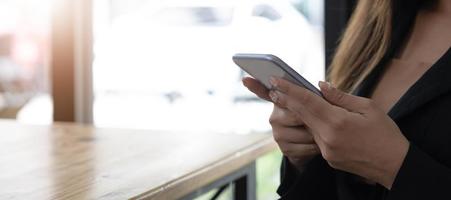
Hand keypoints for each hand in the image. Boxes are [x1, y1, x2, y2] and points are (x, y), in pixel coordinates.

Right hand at [242, 77, 319, 168]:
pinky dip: (314, 146)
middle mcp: (275, 115)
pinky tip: (316, 144)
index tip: (245, 79)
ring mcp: (277, 132)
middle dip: (312, 118)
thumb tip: (321, 84)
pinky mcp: (283, 147)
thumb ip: (324, 94)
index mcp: (283, 100)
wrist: (321, 145)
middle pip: (295, 114)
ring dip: (316, 134)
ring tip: (319, 132)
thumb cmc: (321, 118)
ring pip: (302, 131)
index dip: (255, 86)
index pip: (266, 92)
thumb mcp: (325, 104)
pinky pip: (303, 147)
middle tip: (321, 119)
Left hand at [268, 77, 409, 188]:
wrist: (394, 165)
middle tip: (271, 87)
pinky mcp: (328, 158)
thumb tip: (321, 85)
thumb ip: (340, 97)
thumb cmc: (385, 133)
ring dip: (299, 113)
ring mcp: (326, 150)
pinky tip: (312, 118)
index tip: (275, 80)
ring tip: (287, 98)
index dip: (289, 90)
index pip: (307, 101)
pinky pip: (316, 138)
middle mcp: (327, 137)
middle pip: (301, 114)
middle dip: (285, 99)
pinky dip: (313, 126)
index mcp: (338, 122)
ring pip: (308, 126)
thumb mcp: (368, 108)